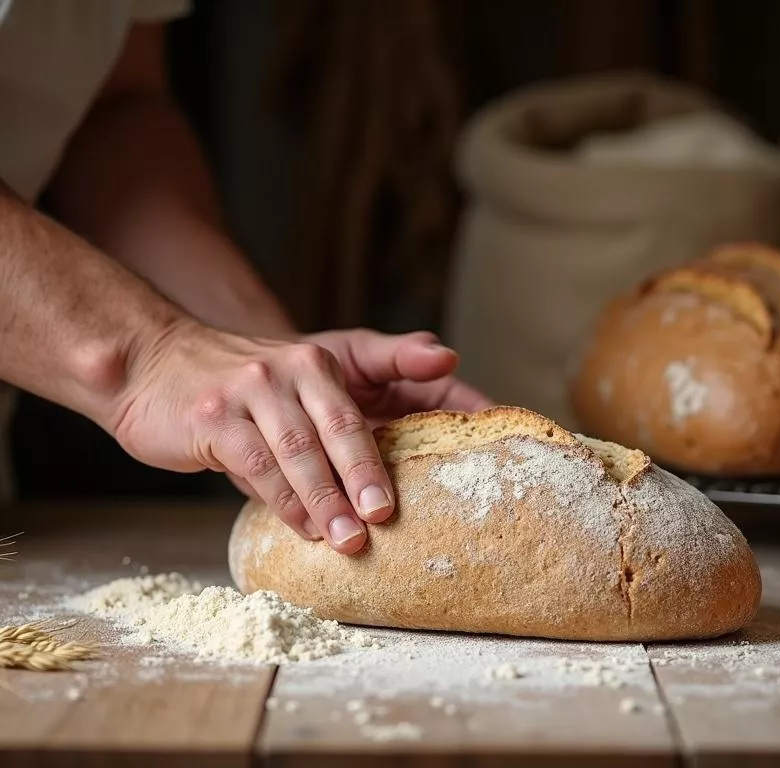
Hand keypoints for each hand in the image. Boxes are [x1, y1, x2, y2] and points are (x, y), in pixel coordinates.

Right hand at [111, 320, 491, 553]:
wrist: (160, 365)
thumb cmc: (254, 378)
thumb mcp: (318, 364)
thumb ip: (385, 364)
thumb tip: (448, 357)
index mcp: (320, 361)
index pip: (365, 408)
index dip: (398, 445)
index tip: (438, 474)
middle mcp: (287, 368)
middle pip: (336, 428)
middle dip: (364, 476)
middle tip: (384, 519)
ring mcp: (248, 390)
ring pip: (295, 452)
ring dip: (324, 500)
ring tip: (349, 541)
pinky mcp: (211, 416)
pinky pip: (253, 464)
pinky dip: (281, 500)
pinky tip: (302, 527)